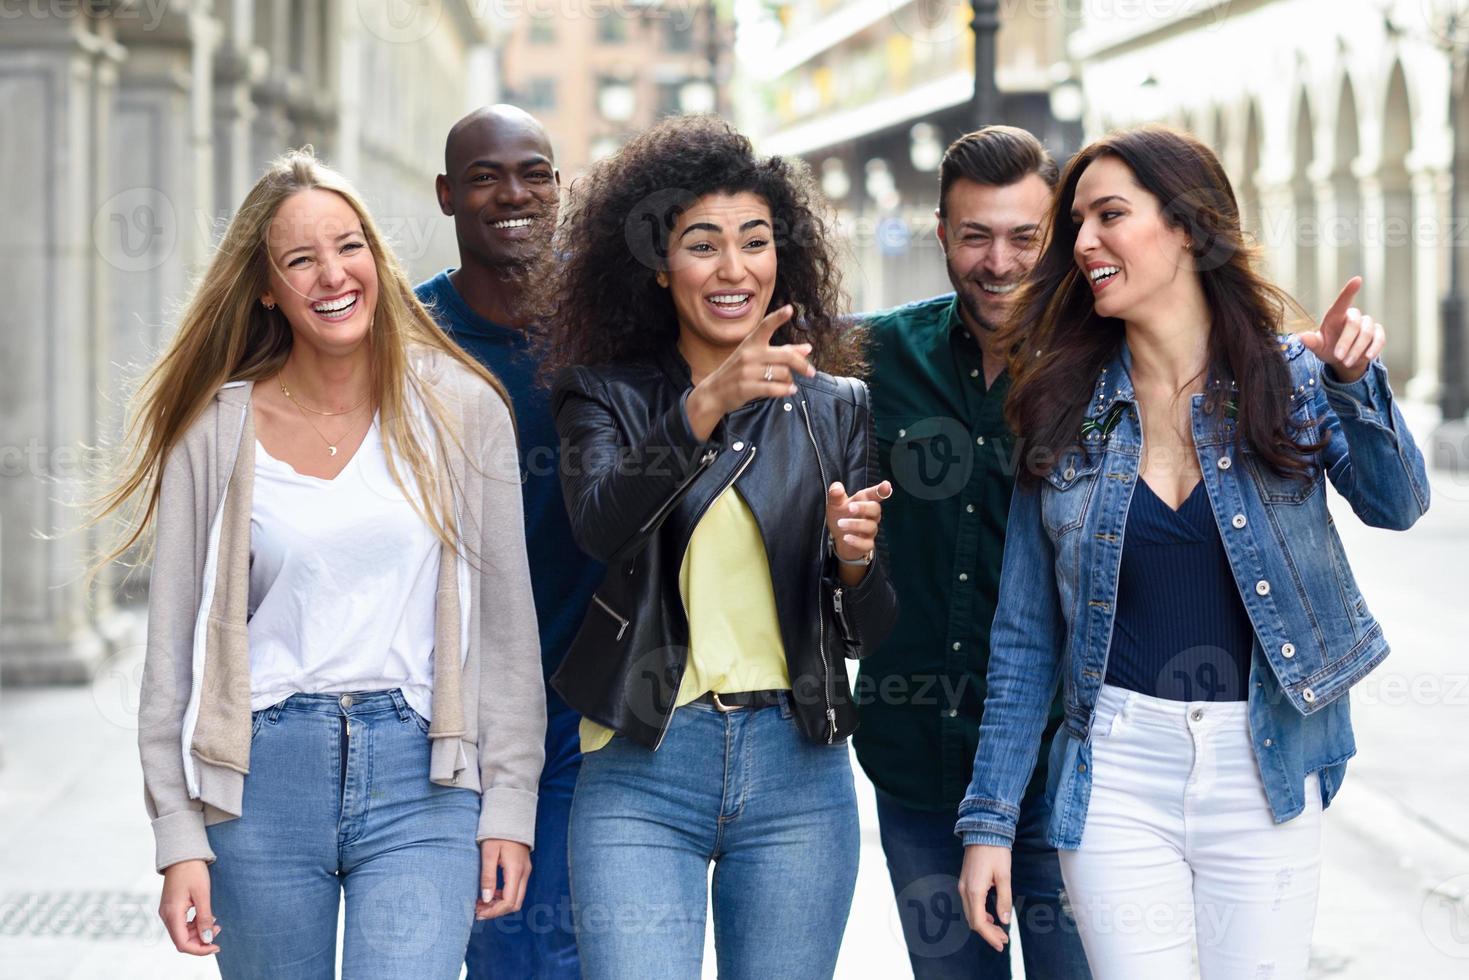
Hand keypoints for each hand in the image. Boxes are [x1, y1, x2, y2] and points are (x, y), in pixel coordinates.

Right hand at [159, 859, 219, 955]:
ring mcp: (167, 911)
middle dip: (200, 940)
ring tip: (215, 923)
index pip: (182, 943)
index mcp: (172, 914)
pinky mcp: (171, 907)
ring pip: (181, 932)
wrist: (182, 855)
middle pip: (181, 940)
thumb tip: (208, 939)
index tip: (216, 945)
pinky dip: (194, 925)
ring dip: (198, 932)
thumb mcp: (202, 895)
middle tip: (218, 930)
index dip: (199, 949)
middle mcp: (166, 915)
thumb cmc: (192, 871)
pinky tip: (206, 917)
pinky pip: (181, 923)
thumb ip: (204, 918)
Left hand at [476, 839, 530, 919]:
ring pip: (516, 898)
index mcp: (516, 871)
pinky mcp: (523, 869)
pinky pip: (516, 889)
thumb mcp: (488, 853)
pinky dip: (503, 896)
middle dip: (496, 910)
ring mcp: (525, 871)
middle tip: (478, 910)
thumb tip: (486, 899)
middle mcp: (524, 873)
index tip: (478, 912)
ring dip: (500, 904)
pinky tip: (490, 893)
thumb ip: (488, 876)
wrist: (510, 816)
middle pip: (515, 903)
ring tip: (481, 903)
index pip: (508, 901)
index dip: (494, 911)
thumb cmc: (497, 833)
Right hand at [685, 305, 814, 440]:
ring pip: (783, 374)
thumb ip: (783, 352)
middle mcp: (749, 354)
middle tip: (811, 372)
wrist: (715, 391)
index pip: (765, 326)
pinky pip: (775, 389)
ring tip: (788, 384)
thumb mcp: (756, 357)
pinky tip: (790, 391)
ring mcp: (747, 371)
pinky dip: (786, 391)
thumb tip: (808, 348)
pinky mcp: (747, 388)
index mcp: (751, 343)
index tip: (790, 309)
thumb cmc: (739, 371)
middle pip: (785, 355)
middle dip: (802, 364)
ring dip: (790, 381)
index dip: (778, 317)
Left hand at [825, 480, 891, 563]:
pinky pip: (867, 544)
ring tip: (840, 524)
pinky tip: (846, 538)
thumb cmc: (841, 516)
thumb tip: (836, 487)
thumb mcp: (835, 504)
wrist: (838, 538)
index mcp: (864, 502)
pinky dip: (856, 541)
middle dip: (864, 507)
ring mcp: (870, 531)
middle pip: (875, 509)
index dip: (881, 490)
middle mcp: (870, 516)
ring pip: (870, 526)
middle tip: (850, 508)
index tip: (886, 485)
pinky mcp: (866, 544)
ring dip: (855, 524)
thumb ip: (835, 494)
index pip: (875, 494)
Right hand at [958, 844, 1012, 952]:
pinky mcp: (965, 882)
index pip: (979, 922)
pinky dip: (980, 914)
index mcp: (974, 891)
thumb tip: (1004, 921)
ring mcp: (963, 886)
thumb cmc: (995, 852)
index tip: (1002, 944)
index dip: (990, 936)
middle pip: (973, 920)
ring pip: (971, 913)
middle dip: (988, 933)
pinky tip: (992, 916)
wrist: (983, 831)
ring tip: (1000, 931)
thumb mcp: (1004, 876)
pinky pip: (971, 904)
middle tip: (1004, 940)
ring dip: (985, 924)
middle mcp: (965, 890)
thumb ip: (1004, 900)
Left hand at [1297, 276, 1384, 383]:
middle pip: (1353, 324)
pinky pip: (1379, 339)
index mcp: (1336, 315)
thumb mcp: (1318, 347)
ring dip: (1357, 349)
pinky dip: (1373, 349)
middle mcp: (1352, 316)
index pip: (1343, 301)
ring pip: (1366, 333)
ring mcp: (1367, 324)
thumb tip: (1300, 337)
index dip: (1349, 290)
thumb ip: (1311, 342)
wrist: (1343, 360)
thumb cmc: (1328, 348)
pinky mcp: (1378, 334)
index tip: (1357, 279)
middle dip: (1346, 342)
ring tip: (1347, 362)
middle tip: (1339, 357)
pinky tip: (1366, 357)